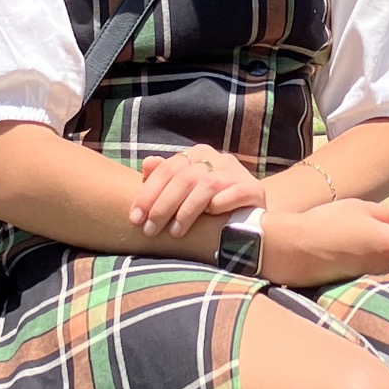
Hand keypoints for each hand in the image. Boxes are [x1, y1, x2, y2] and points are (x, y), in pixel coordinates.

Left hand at [129, 146, 263, 238]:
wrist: (251, 215)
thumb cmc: (210, 205)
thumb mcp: (184, 191)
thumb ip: (164, 178)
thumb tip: (147, 163)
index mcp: (197, 155)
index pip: (167, 170)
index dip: (148, 194)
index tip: (135, 218)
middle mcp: (217, 159)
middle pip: (184, 178)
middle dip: (163, 206)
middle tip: (150, 230)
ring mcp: (236, 172)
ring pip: (206, 186)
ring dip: (187, 211)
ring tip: (175, 233)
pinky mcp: (253, 189)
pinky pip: (234, 194)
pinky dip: (219, 205)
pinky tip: (209, 218)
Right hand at [262, 198, 388, 288]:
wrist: (295, 249)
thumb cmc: (327, 223)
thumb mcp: (360, 207)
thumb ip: (386, 213)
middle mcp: (387, 264)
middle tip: (367, 225)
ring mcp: (372, 276)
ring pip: (384, 260)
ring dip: (376, 250)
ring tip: (352, 238)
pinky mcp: (357, 284)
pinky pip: (368, 269)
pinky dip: (362, 260)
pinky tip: (344, 251)